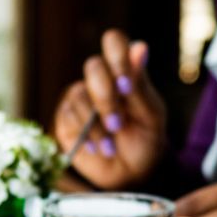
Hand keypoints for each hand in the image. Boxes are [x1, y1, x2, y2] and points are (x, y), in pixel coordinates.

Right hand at [53, 30, 167, 189]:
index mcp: (125, 71)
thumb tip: (139, 47)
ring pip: (78, 94)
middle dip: (106, 98)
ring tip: (112, 146)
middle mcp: (101, 79)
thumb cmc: (146, 140)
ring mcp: (81, 96)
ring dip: (96, 125)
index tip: (126, 86)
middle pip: (93, 66)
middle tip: (119, 124)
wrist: (131, 174)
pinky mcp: (66, 117)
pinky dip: (85, 135)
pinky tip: (98, 148)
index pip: (114, 42)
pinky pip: (67, 116)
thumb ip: (140, 85)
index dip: (117, 57)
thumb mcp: (150, 116)